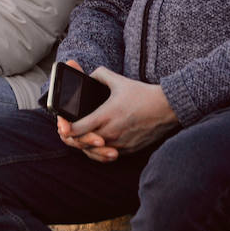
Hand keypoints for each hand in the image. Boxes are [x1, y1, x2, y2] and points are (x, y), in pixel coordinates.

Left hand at [56, 64, 177, 161]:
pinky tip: (97, 143)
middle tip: (68, 131)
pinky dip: (100, 151)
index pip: (78, 129)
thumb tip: (88, 75)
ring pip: (94, 152)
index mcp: (107, 115)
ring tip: (81, 137)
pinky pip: (108, 155)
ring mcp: (120, 143)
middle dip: (73, 138)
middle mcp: (112, 132)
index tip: (62, 125)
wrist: (167, 108)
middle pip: (83, 144)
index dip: (66, 129)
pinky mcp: (128, 150)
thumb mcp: (120, 80)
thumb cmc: (143, 94)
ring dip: (85, 146)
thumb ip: (100, 75)